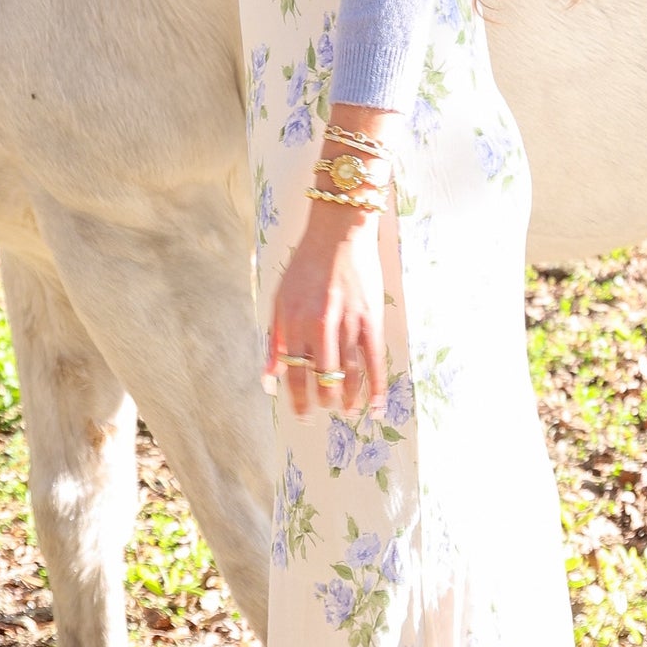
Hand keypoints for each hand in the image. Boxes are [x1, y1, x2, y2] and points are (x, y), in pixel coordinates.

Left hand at [267, 201, 386, 418]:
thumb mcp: (280, 299)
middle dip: (325, 399)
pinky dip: (377, 386)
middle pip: (323, 377)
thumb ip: (274, 340)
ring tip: (348, 411)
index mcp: (294, 322)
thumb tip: (268, 378)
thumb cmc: (306, 266)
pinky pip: (374, 360)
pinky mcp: (371, 318)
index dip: (298, 398)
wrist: (339, 233)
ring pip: (349, 373)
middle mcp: (320, 326)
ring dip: (349, 397)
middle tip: (326, 410)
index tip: (302, 414)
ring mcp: (347, 323)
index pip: (295, 372)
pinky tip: (378, 405)